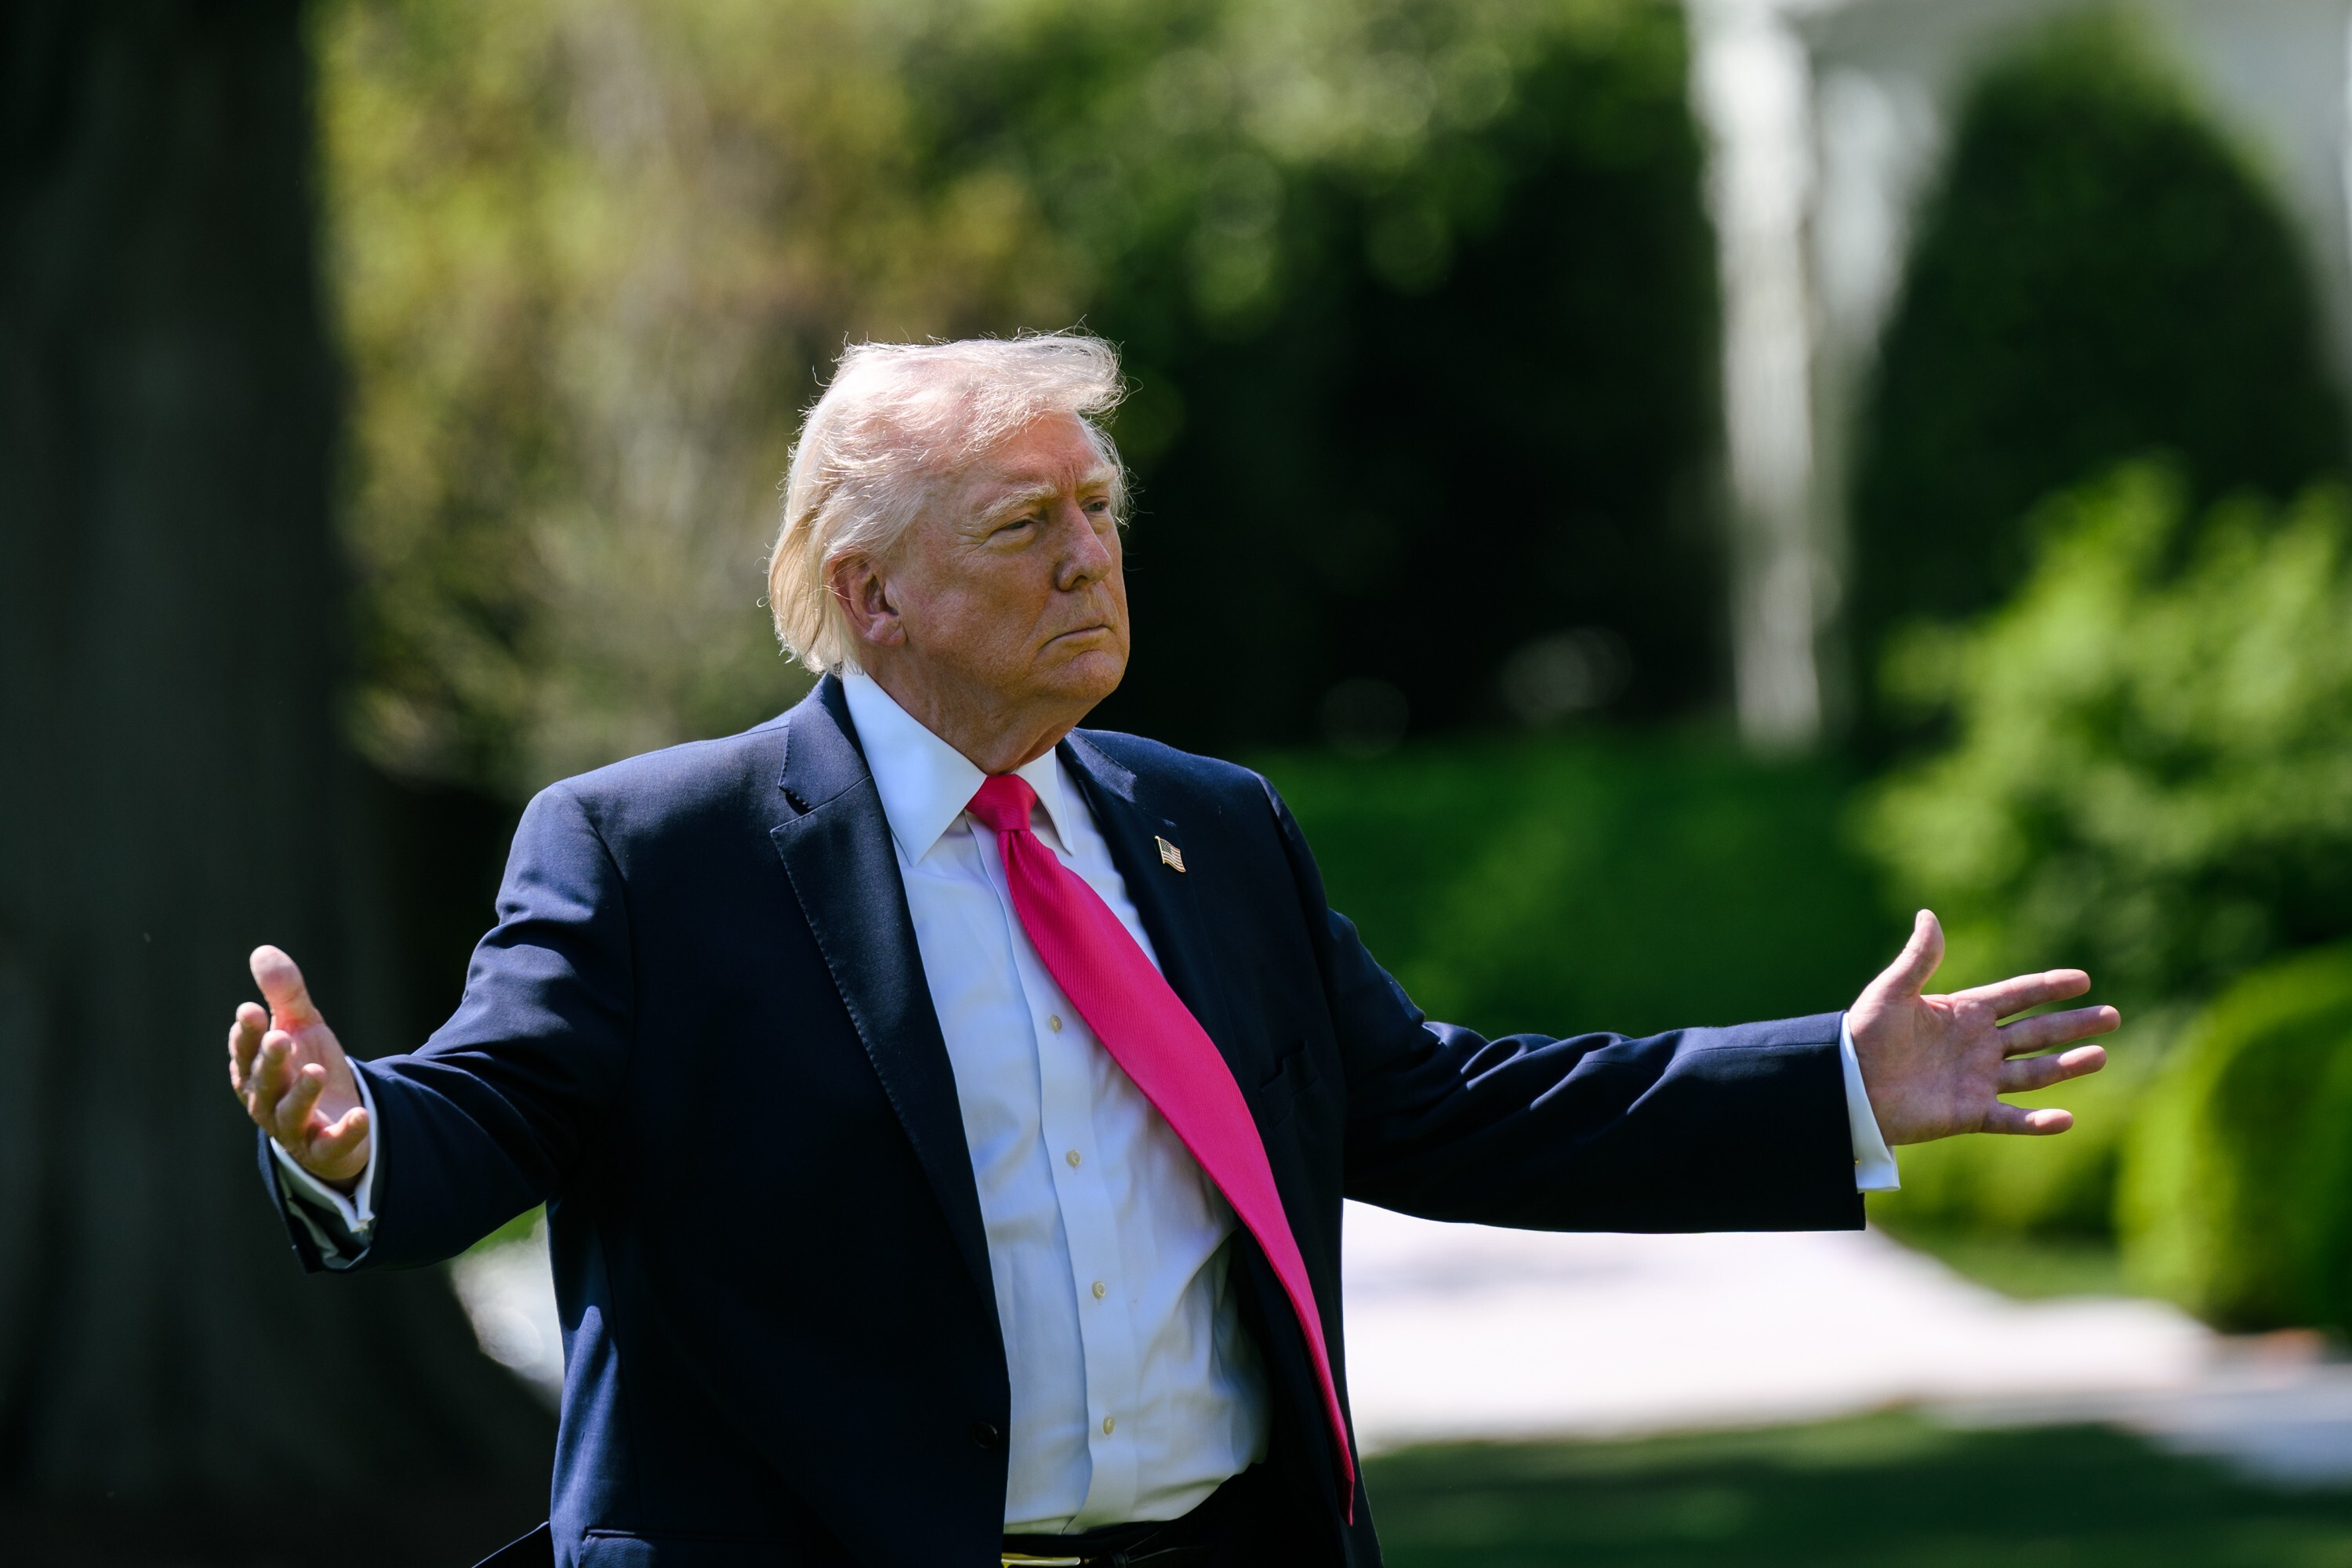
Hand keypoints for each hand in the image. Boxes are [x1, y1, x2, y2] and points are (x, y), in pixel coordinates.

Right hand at [227, 945, 369, 1188]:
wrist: (333, 1118)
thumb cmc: (306, 1066)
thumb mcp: (301, 1026)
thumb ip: (285, 993)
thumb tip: (262, 951)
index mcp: (254, 1071)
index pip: (245, 1052)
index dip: (246, 1034)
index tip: (250, 1010)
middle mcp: (267, 1102)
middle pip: (264, 1082)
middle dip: (270, 1061)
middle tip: (280, 1038)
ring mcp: (294, 1128)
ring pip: (291, 1114)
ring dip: (302, 1094)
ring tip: (316, 1071)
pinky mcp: (324, 1148)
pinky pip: (331, 1144)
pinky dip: (344, 1132)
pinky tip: (360, 1116)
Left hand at [1848, 911, 2117, 1144]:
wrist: (1845, 1083)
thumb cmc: (1864, 1034)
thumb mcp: (1892, 992)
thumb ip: (1918, 959)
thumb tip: (1928, 915)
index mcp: (1964, 1012)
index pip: (2017, 996)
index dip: (2048, 987)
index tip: (2083, 979)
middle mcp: (1978, 1046)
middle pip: (2036, 1033)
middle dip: (2073, 1025)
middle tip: (2112, 1016)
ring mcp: (1977, 1080)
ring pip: (2034, 1073)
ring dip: (2067, 1065)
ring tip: (2100, 1056)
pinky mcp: (1969, 1113)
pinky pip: (2010, 1118)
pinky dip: (2037, 1122)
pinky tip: (2067, 1119)